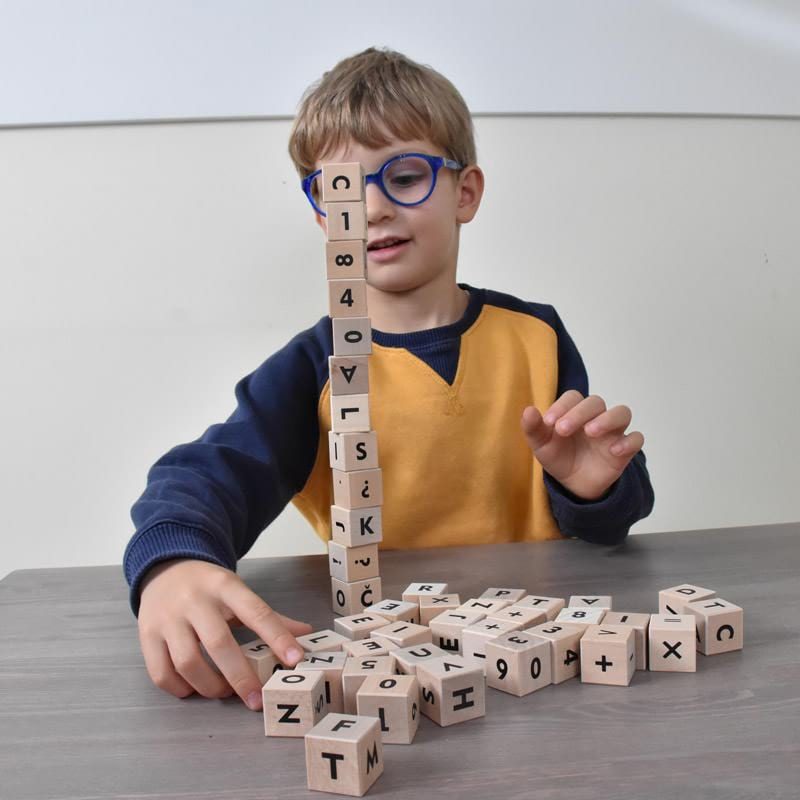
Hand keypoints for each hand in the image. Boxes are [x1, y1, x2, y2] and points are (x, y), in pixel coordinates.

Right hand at [137, 559, 312, 710]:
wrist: (165, 568)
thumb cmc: (209, 587)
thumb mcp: (239, 592)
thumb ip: (269, 616)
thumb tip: (305, 635)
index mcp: (225, 586)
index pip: (256, 611)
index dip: (277, 637)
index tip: (295, 660)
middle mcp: (195, 600)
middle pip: (219, 642)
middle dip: (240, 676)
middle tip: (255, 699)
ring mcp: (168, 618)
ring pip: (187, 661)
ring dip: (209, 685)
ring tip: (224, 690)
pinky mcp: (147, 635)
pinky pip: (161, 672)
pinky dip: (180, 688)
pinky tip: (194, 689)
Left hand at [521, 390, 643, 500]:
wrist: (573, 485)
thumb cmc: (558, 457)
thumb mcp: (541, 445)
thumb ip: (533, 428)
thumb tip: (528, 410)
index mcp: (574, 411)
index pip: (573, 397)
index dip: (562, 406)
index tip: (548, 422)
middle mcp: (596, 417)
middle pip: (596, 402)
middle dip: (579, 413)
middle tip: (562, 429)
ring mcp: (612, 432)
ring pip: (622, 413)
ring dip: (608, 419)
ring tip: (591, 432)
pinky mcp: (624, 449)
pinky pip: (636, 439)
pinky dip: (629, 442)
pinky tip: (613, 450)